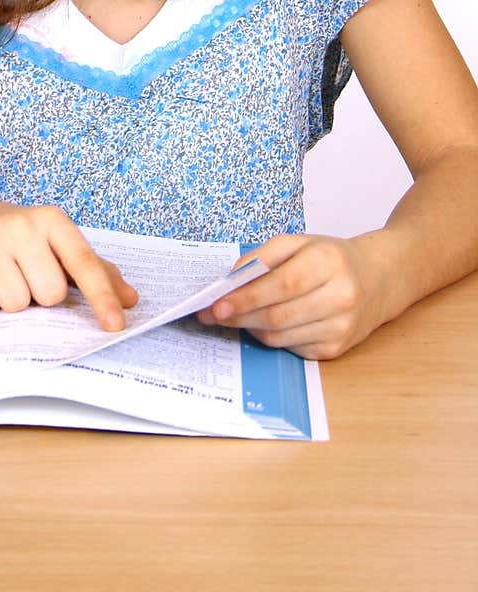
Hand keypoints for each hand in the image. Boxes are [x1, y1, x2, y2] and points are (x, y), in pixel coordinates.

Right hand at [0, 200, 138, 330]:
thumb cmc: (15, 239)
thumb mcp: (54, 244)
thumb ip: (94, 271)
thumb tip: (130, 300)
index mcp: (52, 220)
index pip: (84, 264)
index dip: (102, 297)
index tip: (116, 325)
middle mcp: (21, 224)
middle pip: (50, 295)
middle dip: (40, 297)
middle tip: (25, 276)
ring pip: (16, 304)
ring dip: (10, 301)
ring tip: (0, 276)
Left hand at [196, 232, 387, 359]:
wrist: (379, 280)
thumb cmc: (332, 258)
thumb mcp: (300, 243)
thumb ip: (263, 255)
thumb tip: (232, 279)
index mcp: (329, 263)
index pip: (281, 285)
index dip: (246, 298)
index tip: (217, 305)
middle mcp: (340, 297)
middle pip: (277, 316)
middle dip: (239, 317)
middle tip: (212, 315)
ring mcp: (340, 328)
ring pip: (280, 337)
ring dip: (250, 329)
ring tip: (233, 317)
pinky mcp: (336, 349)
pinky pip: (291, 348)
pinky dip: (270, 337)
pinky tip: (262, 324)